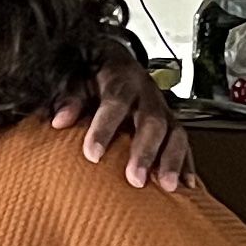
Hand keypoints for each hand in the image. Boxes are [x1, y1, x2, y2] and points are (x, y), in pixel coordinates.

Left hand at [60, 57, 196, 193]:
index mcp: (122, 79)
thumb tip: (59, 121)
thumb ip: (70, 99)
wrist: (114, 59)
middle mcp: (147, 94)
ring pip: (175, 133)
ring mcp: (163, 109)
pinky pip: (184, 143)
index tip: (92, 154)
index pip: (115, 102)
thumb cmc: (93, 75)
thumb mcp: (78, 79)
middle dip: (145, 152)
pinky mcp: (172, 123)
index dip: (104, 129)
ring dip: (172, 161)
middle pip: (152, 122)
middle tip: (136, 180)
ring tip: (167, 186)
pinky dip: (186, 164)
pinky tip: (186, 185)